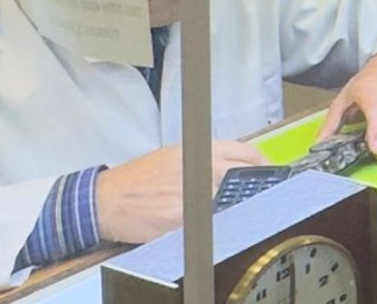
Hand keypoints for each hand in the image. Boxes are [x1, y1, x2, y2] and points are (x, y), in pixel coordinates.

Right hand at [96, 141, 267, 244]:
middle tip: (255, 196)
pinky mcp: (185, 220)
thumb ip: (207, 159)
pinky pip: (212, 223)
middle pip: (246, 178)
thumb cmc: (140, 178)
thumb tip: (235, 168)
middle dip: (254, 188)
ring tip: (230, 212)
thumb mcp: (175, 155)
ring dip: (236, 208)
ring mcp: (195, 195)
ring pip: (233, 202)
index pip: (247, 153)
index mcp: (200, 150)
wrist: (107, 200)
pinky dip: (216, 225)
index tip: (268, 173)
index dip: (262, 165)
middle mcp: (201, 168)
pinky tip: (212, 226)